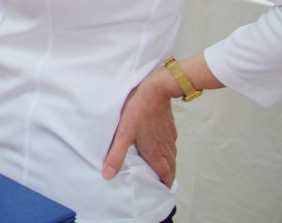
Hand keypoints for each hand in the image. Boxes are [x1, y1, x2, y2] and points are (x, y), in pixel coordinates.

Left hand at [103, 67, 178, 186]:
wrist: (156, 90)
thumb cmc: (138, 112)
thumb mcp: (123, 134)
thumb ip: (116, 155)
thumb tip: (108, 175)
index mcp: (155, 152)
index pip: (165, 173)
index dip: (165, 183)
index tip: (163, 190)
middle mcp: (165, 147)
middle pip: (170, 167)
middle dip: (168, 176)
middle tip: (164, 183)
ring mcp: (169, 136)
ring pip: (172, 155)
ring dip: (169, 164)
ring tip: (164, 168)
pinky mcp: (169, 126)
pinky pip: (171, 143)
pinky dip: (169, 150)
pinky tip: (163, 147)